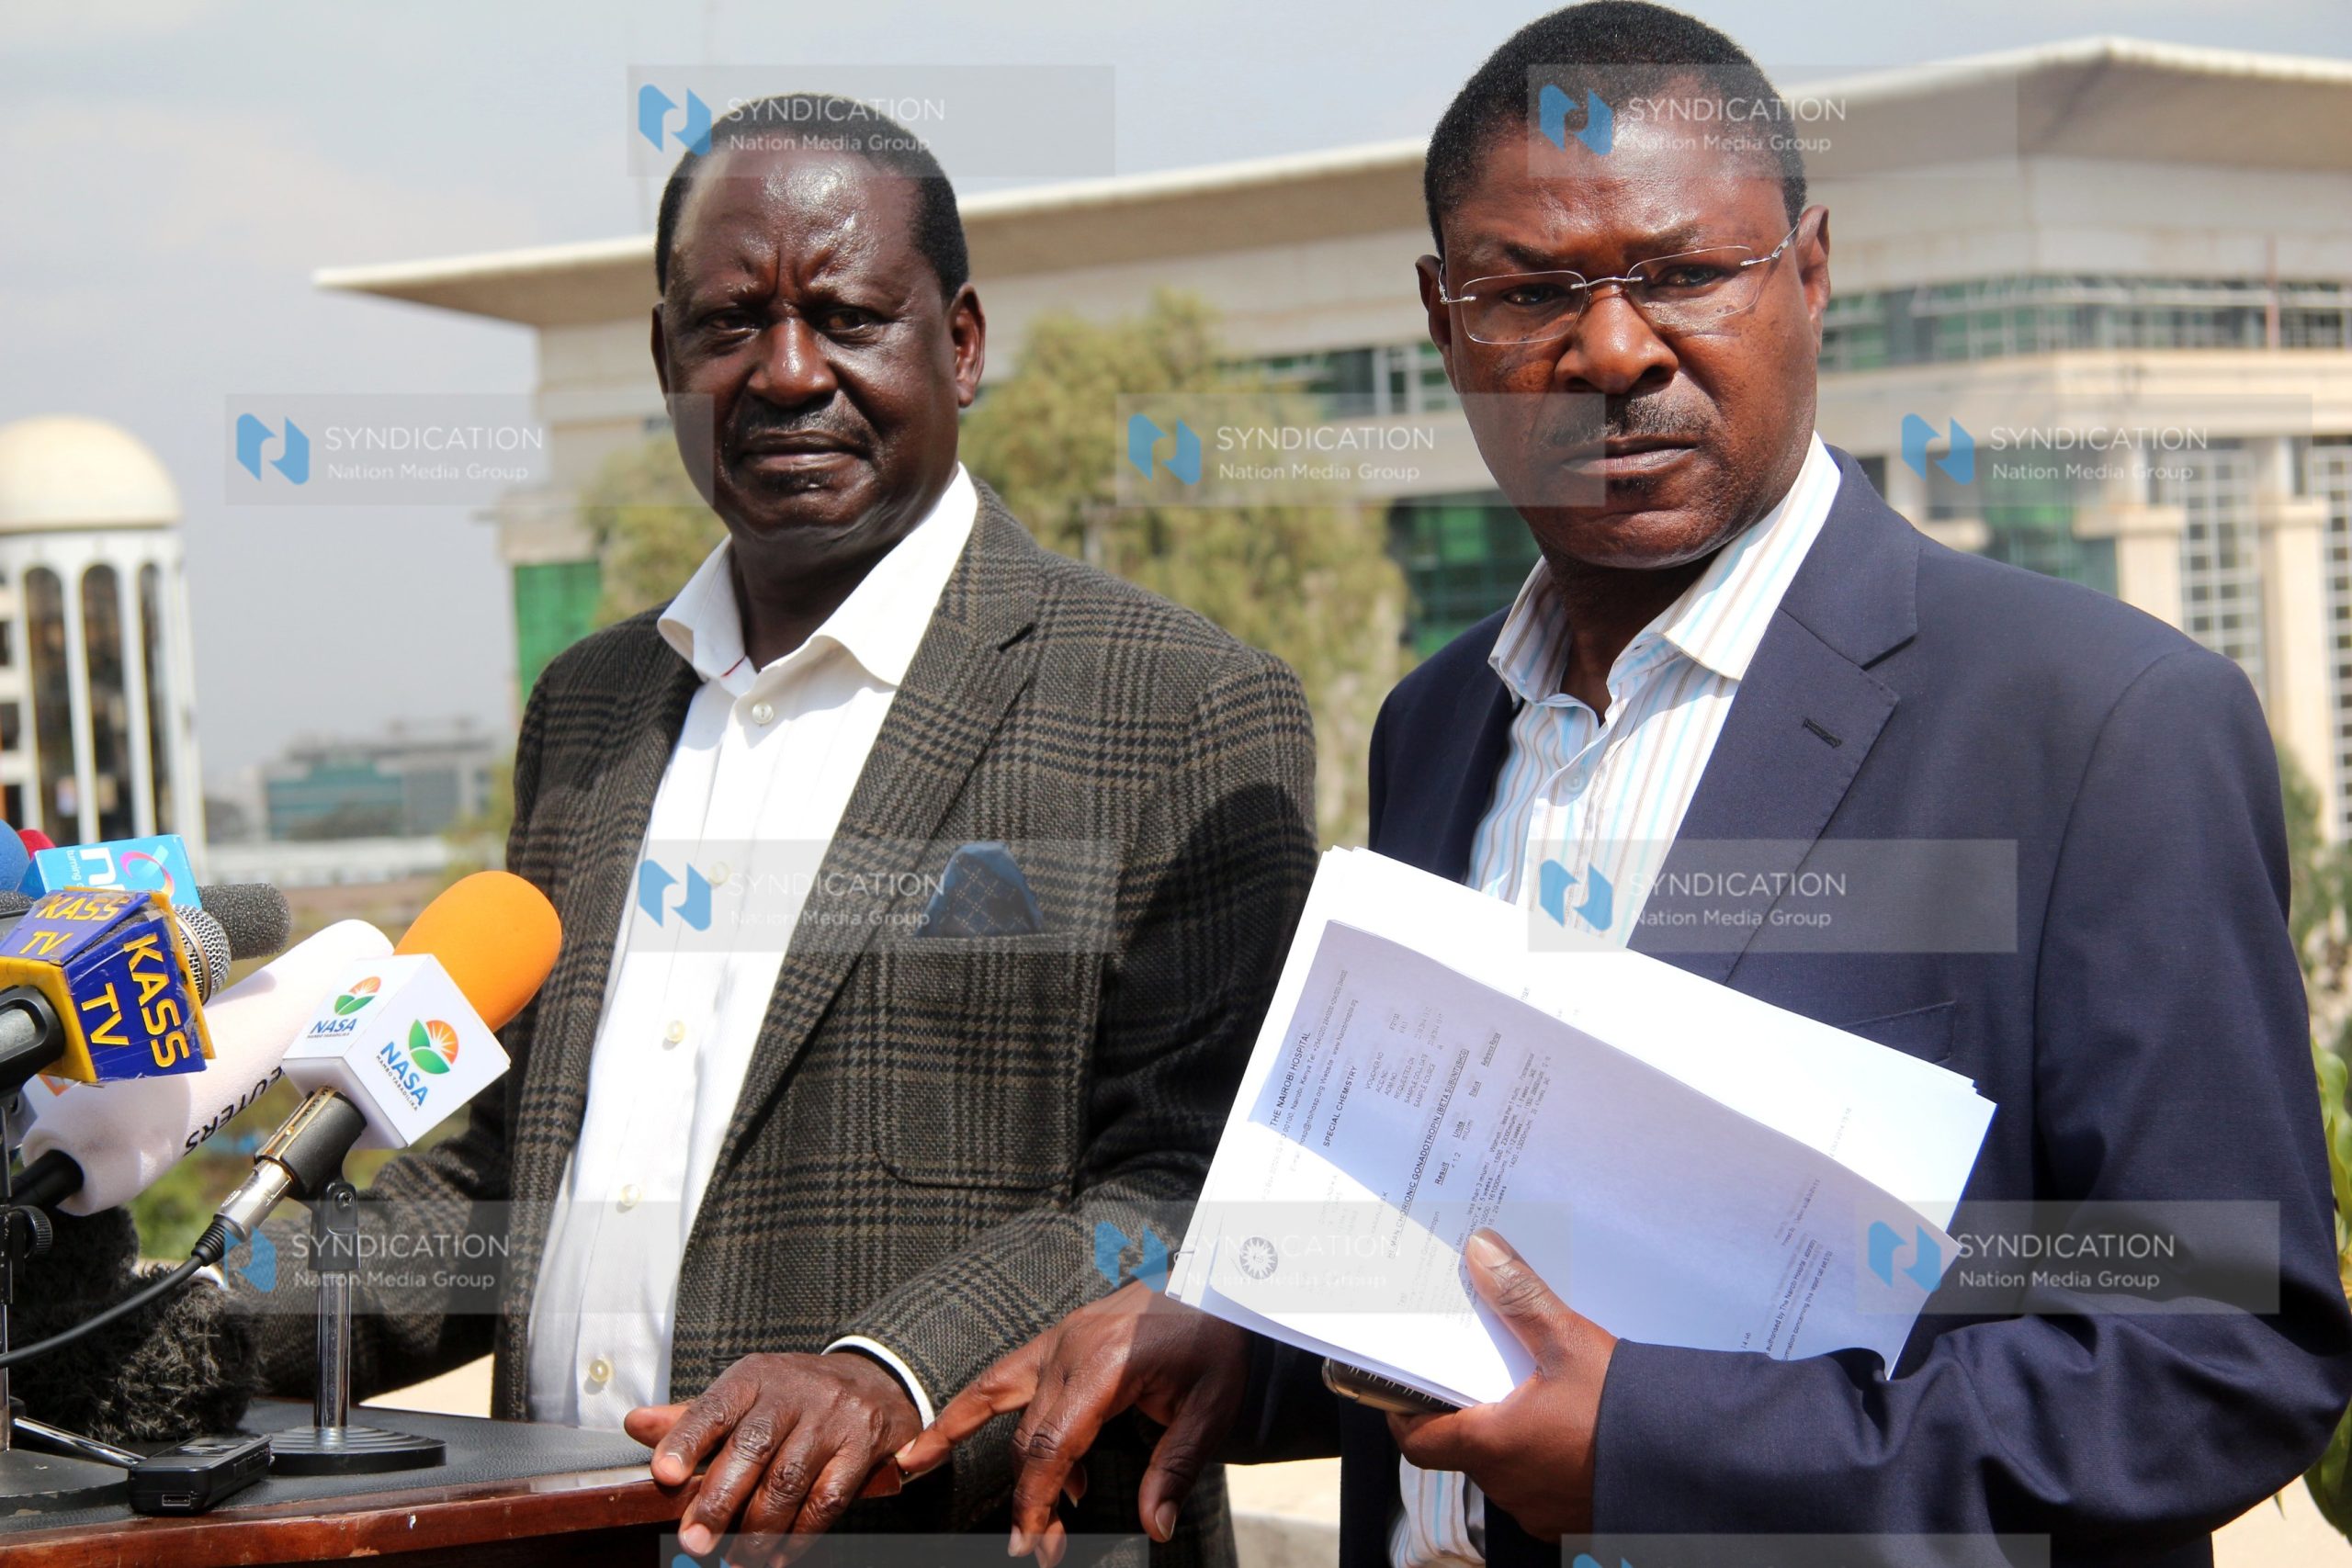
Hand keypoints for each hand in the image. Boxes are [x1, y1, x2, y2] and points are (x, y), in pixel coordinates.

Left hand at [625, 1350, 921, 1557]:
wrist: (877, 1380)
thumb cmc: (795, 1397)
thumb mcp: (747, 1395)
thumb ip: (693, 1417)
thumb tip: (635, 1426)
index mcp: (756, 1376)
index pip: (716, 1406)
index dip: (687, 1440)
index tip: (664, 1475)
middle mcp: (795, 1392)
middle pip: (752, 1447)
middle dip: (720, 1501)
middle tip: (695, 1542)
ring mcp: (832, 1418)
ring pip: (788, 1480)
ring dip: (758, 1531)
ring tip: (737, 1560)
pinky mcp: (863, 1447)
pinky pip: (827, 1499)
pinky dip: (800, 1536)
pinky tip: (779, 1557)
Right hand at [893, 1282, 1248, 1565]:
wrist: (1216, 1283)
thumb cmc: (1216, 1341)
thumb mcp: (1211, 1408)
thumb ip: (1175, 1469)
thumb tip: (1154, 1528)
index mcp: (1106, 1365)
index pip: (1053, 1444)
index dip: (1037, 1499)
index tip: (1032, 1543)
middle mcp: (1071, 1349)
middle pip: (1030, 1437)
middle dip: (1031, 1499)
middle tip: (1043, 1550)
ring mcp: (1060, 1339)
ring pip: (998, 1399)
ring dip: (979, 1448)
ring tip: (978, 1496)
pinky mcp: (1059, 1339)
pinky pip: (1001, 1374)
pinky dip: (967, 1406)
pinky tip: (941, 1442)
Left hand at [1389, 1229, 1616, 1540]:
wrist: (1693, 1468)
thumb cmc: (1626, 1414)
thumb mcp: (1570, 1342)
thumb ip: (1520, 1296)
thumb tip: (1479, 1251)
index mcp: (1493, 1445)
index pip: (1418, 1440)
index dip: (1404, 1412)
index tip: (1402, 1386)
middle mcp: (1508, 1485)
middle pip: (1465, 1447)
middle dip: (1469, 1408)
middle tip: (1476, 1367)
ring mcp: (1542, 1508)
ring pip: (1506, 1466)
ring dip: (1511, 1432)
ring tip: (1528, 1388)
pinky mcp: (1576, 1517)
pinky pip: (1544, 1483)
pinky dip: (1545, 1454)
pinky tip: (1570, 1423)